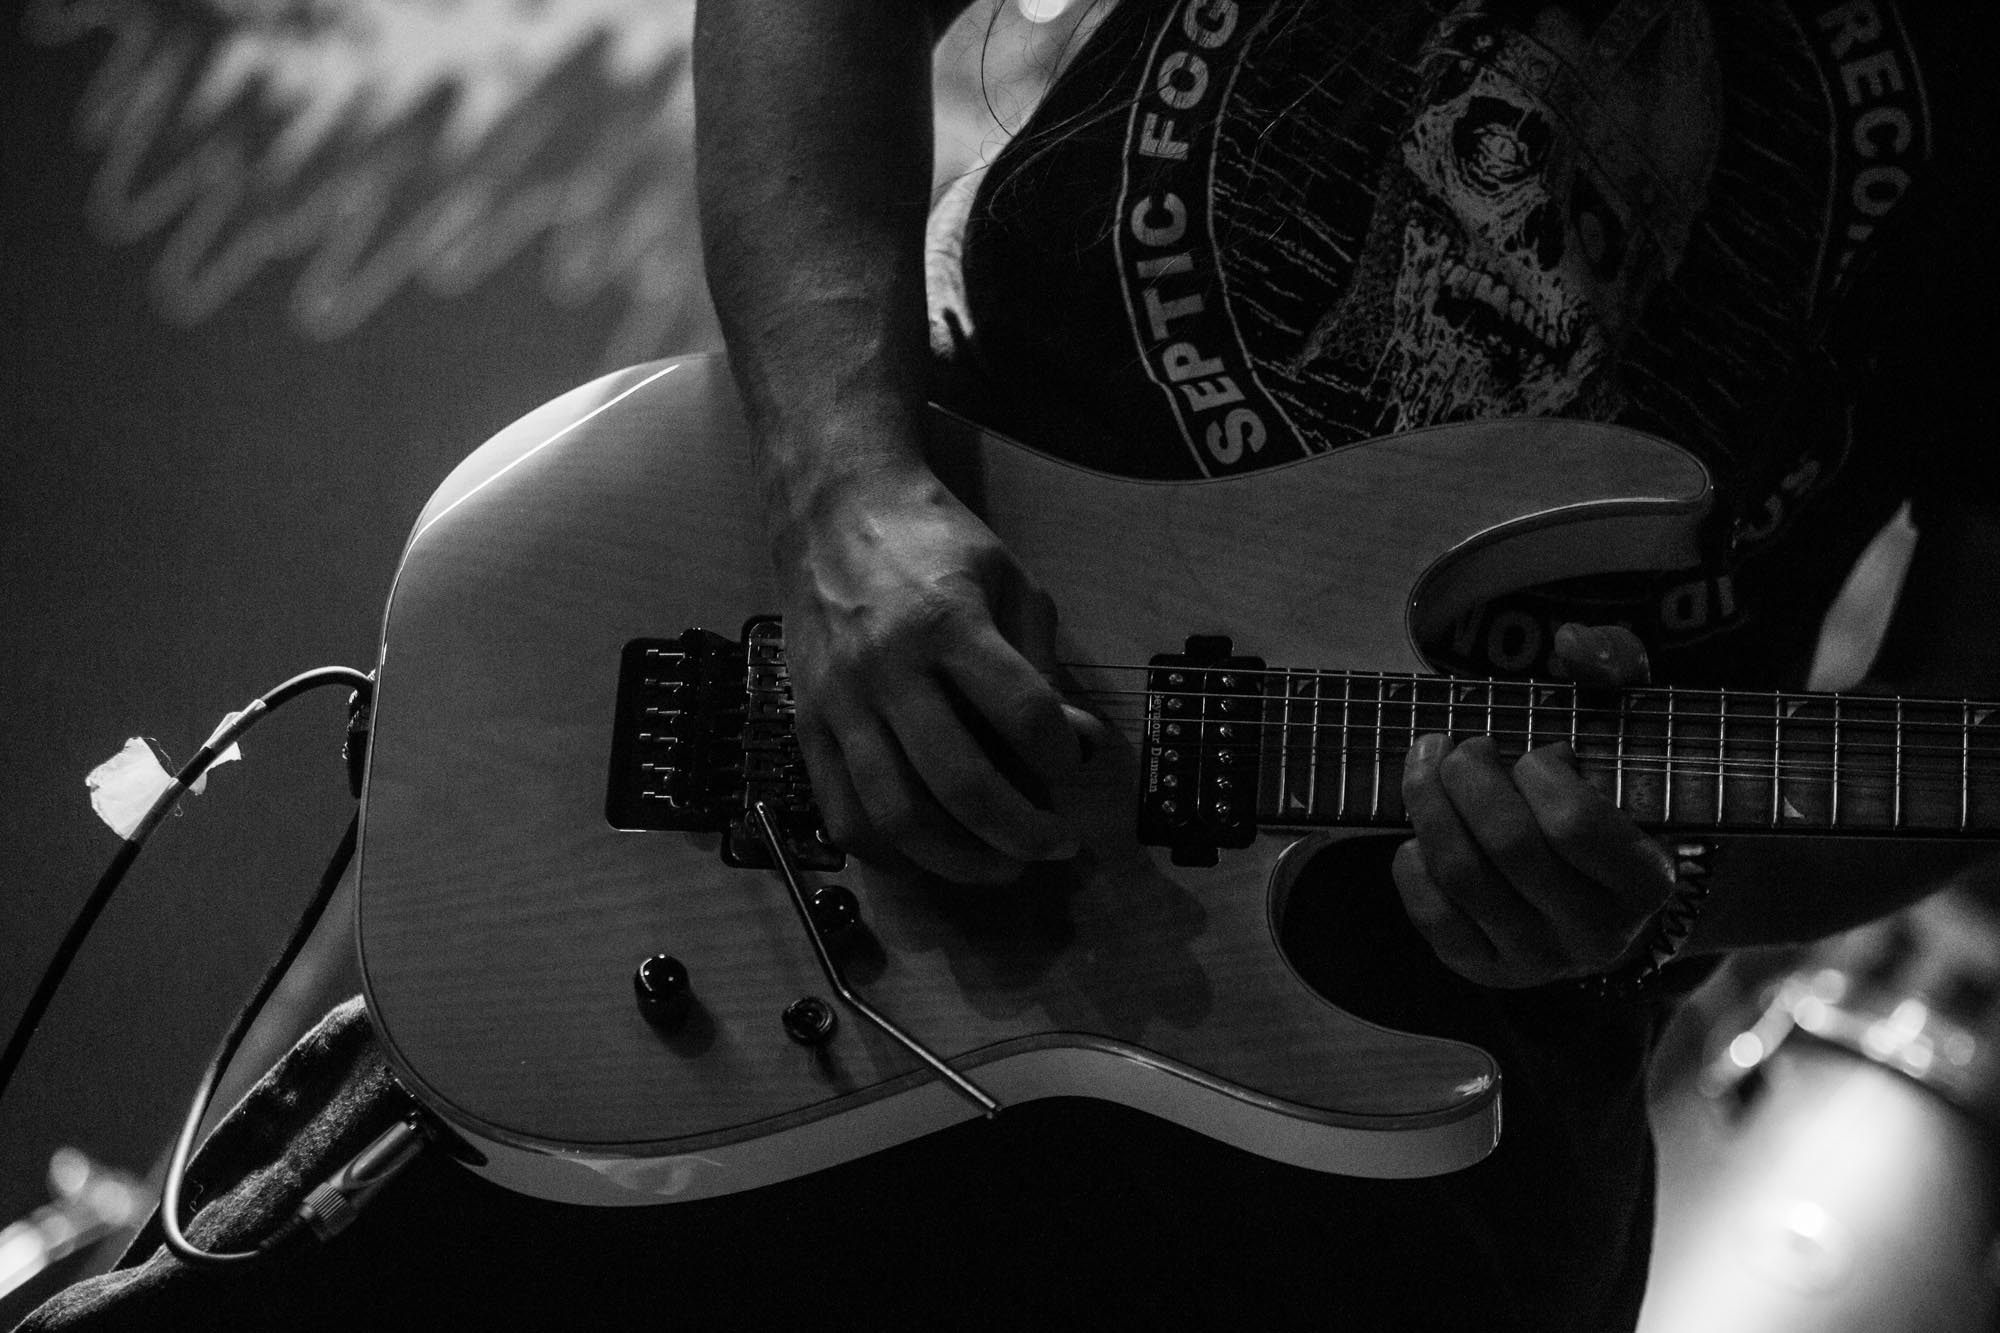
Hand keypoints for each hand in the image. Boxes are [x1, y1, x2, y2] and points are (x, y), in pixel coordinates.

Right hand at [776, 470, 1089, 882]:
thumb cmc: (933, 540)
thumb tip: (1073, 745)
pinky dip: (889, 853)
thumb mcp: (1008, 578)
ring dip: (959, 860)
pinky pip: (842, 814)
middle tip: (1055, 847)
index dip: (1062, 754)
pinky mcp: (805, 724)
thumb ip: (1040, 662)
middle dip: (1021, 832)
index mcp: (946, 621)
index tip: (1074, 761)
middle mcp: (886, 668)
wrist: (831, 508)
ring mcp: (838, 703)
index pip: (1022, 713)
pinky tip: (929, 855)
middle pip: (960, 782)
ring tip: (1001, 865)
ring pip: (896, 816)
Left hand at [1392, 624, 1676, 987]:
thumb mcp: (1628, 724)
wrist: (1598, 890)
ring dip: (1427, 804)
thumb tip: (1571, 644)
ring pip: (1460, 876)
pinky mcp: (1482, 968)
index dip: (1538, 772)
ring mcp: (1536, 959)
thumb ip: (1614, 666)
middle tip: (1460, 745)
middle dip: (1467, 777)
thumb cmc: (1607, 789)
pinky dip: (1411, 861)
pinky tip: (1423, 832)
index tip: (1536, 751)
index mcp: (1646, 880)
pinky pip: (1428, 913)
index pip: (1574, 824)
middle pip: (1507, 846)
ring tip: (1426, 764)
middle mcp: (1595, 934)